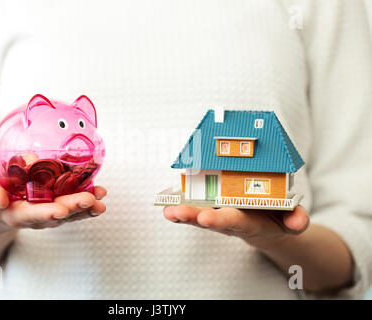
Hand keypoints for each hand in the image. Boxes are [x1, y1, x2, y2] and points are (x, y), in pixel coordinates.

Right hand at [0, 176, 106, 232]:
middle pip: (56, 214)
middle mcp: (36, 216)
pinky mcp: (58, 206)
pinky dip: (89, 202)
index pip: (30, 214)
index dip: (45, 213)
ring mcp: (49, 213)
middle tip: (88, 200)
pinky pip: (75, 207)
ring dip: (87, 206)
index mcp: (15, 213)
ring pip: (70, 212)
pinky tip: (101, 194)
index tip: (59, 211)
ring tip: (100, 197)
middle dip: (73, 208)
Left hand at [163, 204, 308, 247]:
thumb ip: (296, 220)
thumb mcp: (292, 220)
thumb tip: (299, 223)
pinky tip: (167, 207)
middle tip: (178, 213)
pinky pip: (196, 209)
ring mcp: (220, 215)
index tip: (205, 218)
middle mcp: (231, 220)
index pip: (235, 222)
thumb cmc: (279, 217)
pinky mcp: (214, 209)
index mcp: (251, 222)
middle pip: (211, 219)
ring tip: (167, 211)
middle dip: (194, 217)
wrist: (267, 223)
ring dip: (183, 214)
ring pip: (200, 215)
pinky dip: (182, 208)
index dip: (220, 220)